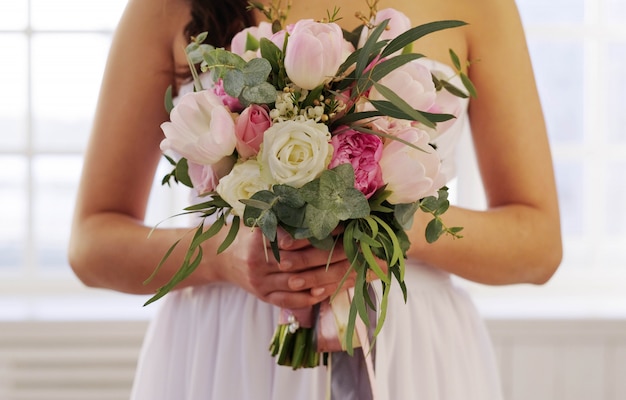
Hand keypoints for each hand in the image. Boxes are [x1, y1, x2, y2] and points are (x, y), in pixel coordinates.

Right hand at [216, 225, 353, 308]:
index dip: (319, 233)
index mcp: (259, 238)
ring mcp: (260, 281)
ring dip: (326, 278)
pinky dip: (308, 297)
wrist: (222, 259)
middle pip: (299, 261)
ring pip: (297, 283)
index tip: (342, 229)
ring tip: (349, 272)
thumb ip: (284, 216)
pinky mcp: (263, 296)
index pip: (294, 236)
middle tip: (355, 251)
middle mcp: (258, 261)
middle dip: (329, 256)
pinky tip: (327, 291)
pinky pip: (288, 300)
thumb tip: (320, 206)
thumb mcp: (261, 220)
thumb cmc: (250, 234)